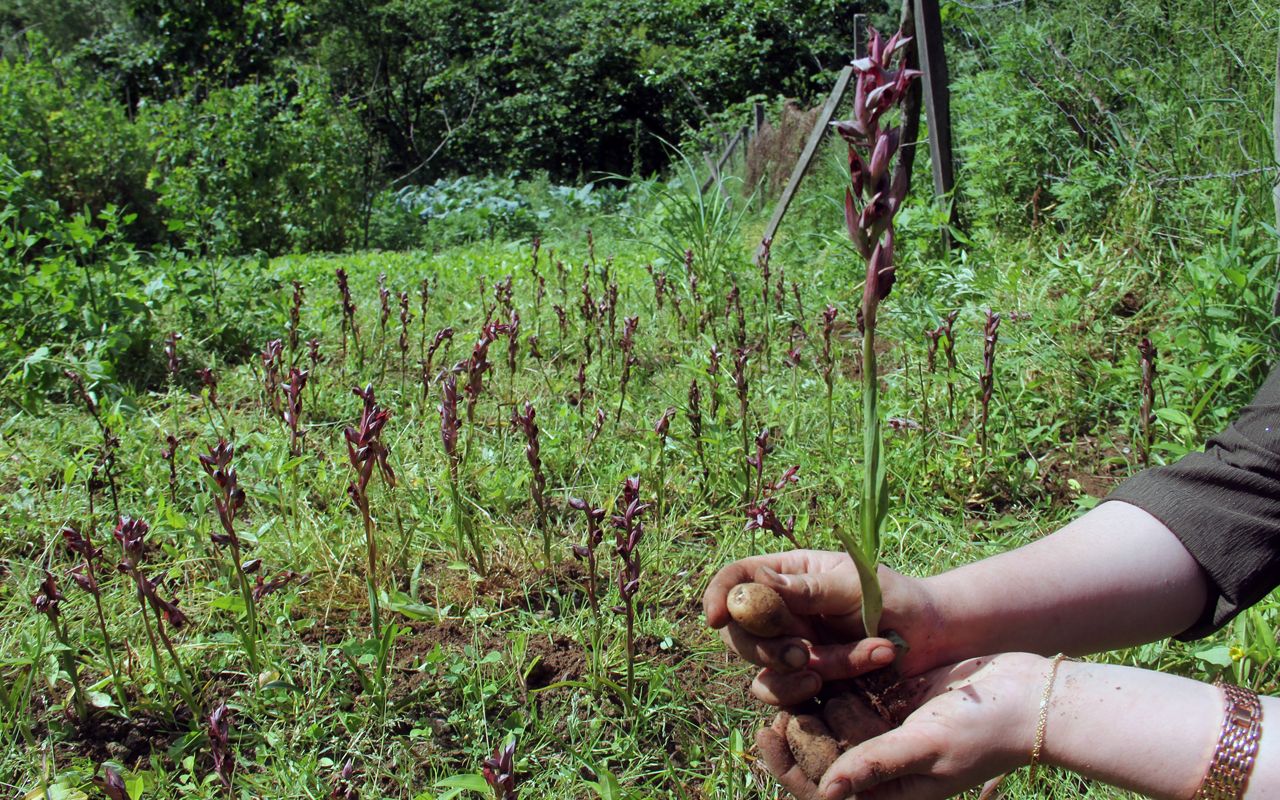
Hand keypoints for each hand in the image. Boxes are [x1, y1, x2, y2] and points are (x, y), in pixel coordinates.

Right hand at [703, 549, 941, 704]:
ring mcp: (791, 648)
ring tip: (830, 668)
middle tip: (799, 653)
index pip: (736, 579)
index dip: (718, 596)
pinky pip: (783, 695)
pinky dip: (803, 692)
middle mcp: (782, 612)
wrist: (933, 636)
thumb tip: (758, 583)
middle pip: (737, 631)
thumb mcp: (855, 585)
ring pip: (760, 669)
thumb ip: (809, 588)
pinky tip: (833, 683)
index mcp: (788, 574)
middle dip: (763, 647)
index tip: (716, 618)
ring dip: (790, 673)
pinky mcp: (805, 682)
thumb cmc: (896, 597)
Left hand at [762, 653, 1046, 799]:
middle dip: (796, 725)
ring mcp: (883, 729)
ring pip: (828, 717)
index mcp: (886, 793)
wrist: (1025, 694)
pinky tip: (813, 654)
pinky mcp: (888, 699)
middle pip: (817, 750)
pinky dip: (833, 677)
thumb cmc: (984, 731)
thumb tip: (827, 792)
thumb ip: (876, 765)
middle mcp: (879, 765)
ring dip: (810, 697)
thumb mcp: (926, 746)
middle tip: (779, 693)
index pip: (821, 789)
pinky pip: (849, 690)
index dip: (789, 765)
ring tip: (796, 669)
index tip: (769, 731)